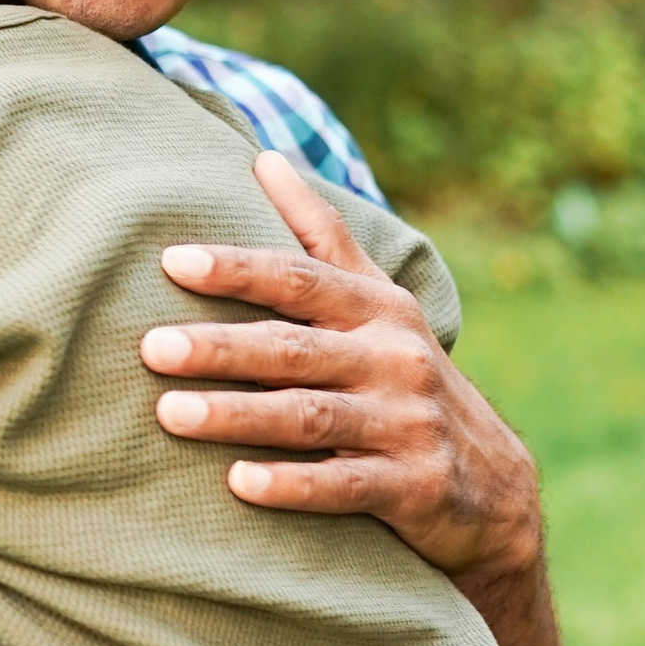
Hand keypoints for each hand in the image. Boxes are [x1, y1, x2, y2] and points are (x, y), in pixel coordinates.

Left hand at [141, 147, 581, 645]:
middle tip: (152, 346)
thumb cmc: (403, 376)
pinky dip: (293, 486)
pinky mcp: (413, 488)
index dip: (240, 269)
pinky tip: (238, 484)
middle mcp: (395, 360)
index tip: (174, 261)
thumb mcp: (377, 302)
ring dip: (239, 415)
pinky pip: (344, 485)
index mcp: (378, 310)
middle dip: (221, 346)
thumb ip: (321, 235)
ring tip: (170, 413)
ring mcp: (406, 425)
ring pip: (311, 416)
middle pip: (294, 349)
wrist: (492, 487)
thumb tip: (264, 157)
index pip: (301, 279)